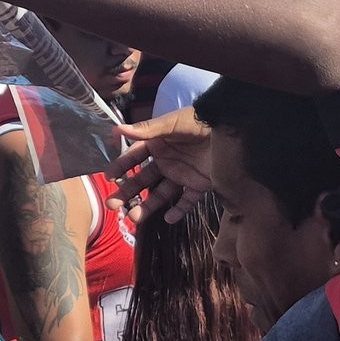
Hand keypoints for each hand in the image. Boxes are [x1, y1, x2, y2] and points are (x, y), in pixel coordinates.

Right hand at [108, 107, 212, 225]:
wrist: (231, 130)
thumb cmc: (199, 121)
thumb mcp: (172, 123)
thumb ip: (147, 130)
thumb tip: (116, 129)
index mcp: (157, 144)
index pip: (134, 157)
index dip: (121, 166)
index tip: (108, 178)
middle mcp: (166, 161)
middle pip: (143, 179)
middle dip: (128, 192)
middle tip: (113, 206)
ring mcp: (182, 174)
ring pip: (161, 193)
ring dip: (148, 205)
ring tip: (134, 218)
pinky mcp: (199, 185)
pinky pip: (187, 200)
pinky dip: (178, 210)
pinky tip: (169, 218)